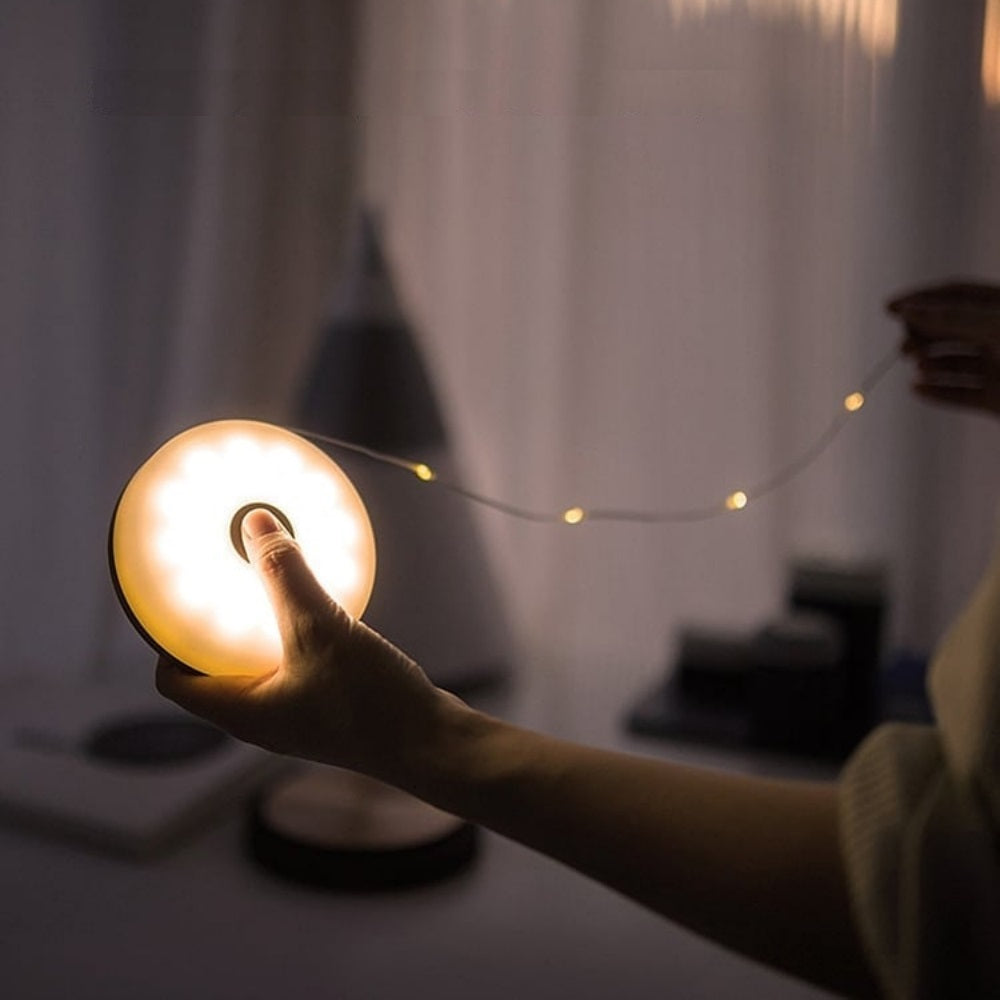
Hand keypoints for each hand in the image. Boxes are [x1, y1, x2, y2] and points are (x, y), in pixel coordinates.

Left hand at [156, 508, 459, 785]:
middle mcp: (262, 719)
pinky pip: (297, 666)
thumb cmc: (370, 703)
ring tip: (271, 584)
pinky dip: (298, 635)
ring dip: (259, 628)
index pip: (173, 680)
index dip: (164, 639)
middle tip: (221, 578)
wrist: (432, 745)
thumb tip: (254, 523)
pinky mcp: (331, 708)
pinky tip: (322, 606)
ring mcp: (298, 716)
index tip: (174, 596)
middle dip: (214, 625)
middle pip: (213, 670)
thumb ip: (285, 575)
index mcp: (241, 712)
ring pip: (259, 666)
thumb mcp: (320, 628)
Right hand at [888, 280, 999, 415]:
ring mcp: (999, 369)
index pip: (954, 295)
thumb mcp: (994, 323)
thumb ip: (951, 317)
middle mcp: (999, 336)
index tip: (891, 308)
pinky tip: (917, 389)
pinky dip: (937, 392)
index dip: (922, 299)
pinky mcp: (997, 401)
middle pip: (948, 329)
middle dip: (923, 333)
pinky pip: (959, 395)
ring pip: (952, 364)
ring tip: (917, 366)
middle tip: (904, 345)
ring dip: (930, 363)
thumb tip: (908, 309)